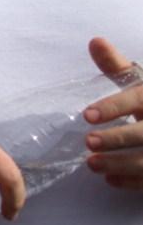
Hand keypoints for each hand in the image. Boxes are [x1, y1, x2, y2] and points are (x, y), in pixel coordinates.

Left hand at [84, 36, 142, 189]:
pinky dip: (133, 182)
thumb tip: (95, 41)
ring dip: (121, 164)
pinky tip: (110, 180)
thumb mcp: (140, 83)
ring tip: (91, 164)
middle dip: (118, 138)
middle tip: (88, 142)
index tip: (87, 115)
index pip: (138, 100)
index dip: (114, 107)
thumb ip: (116, 66)